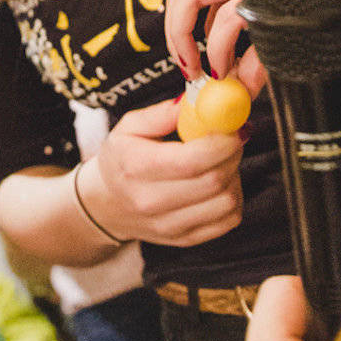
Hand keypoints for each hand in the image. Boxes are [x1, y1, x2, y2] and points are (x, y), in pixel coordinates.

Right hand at [78, 99, 243, 247]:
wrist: (105, 205)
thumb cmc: (120, 160)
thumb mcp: (129, 126)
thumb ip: (163, 113)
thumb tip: (198, 101)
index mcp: (136, 167)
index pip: (191, 161)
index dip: (221, 143)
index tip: (231, 127)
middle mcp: (151, 202)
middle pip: (214, 181)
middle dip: (232, 155)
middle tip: (230, 138)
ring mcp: (170, 226)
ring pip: (226, 202)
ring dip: (235, 176)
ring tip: (222, 161)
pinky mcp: (186, 239)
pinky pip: (228, 220)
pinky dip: (233, 199)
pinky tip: (221, 183)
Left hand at [164, 0, 340, 87]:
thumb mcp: (295, 13)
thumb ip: (263, 38)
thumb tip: (239, 79)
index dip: (183, 23)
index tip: (189, 55)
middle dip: (179, 34)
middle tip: (190, 69)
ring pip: (212, 9)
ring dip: (211, 52)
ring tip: (221, 80)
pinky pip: (243, 22)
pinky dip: (239, 58)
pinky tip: (248, 80)